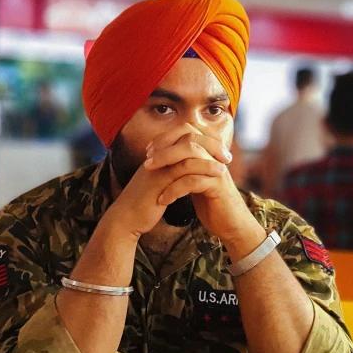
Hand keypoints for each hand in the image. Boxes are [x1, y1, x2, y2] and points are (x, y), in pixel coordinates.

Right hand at [105, 130, 227, 238]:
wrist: (126, 219)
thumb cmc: (143, 204)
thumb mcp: (158, 183)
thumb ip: (170, 173)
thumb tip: (187, 169)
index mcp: (157, 153)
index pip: (183, 133)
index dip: (203, 137)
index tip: (219, 150)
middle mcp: (157, 155)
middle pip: (187, 134)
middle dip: (210, 141)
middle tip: (226, 155)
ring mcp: (158, 165)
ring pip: (188, 148)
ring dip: (211, 154)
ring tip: (226, 164)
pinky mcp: (160, 180)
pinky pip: (185, 167)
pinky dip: (205, 168)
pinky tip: (219, 174)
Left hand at [144, 124, 257, 242]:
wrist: (231, 224)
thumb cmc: (211, 202)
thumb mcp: (195, 180)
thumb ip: (185, 165)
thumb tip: (163, 154)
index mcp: (209, 151)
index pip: (188, 131)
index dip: (166, 137)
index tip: (149, 150)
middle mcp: (215, 156)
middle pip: (189, 140)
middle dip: (164, 149)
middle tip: (147, 162)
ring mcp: (218, 170)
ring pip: (190, 158)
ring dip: (166, 164)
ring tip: (150, 174)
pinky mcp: (218, 186)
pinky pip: (193, 181)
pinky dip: (175, 189)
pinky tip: (163, 199)